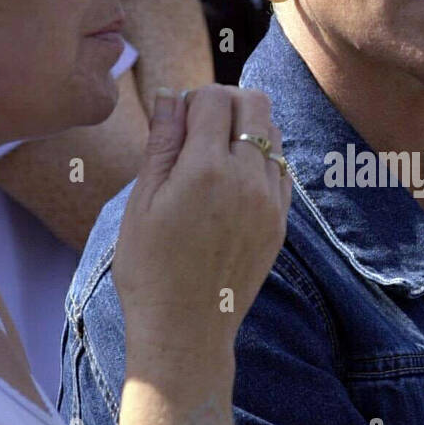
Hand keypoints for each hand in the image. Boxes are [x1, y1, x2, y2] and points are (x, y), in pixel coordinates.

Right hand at [113, 85, 289, 355]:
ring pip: (273, 132)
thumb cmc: (149, 267)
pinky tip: (232, 183)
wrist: (186, 330)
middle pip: (254, 103)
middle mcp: (248, 180)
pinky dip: (261, 160)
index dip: (192, 100)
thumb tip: (172, 94)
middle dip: (226, 103)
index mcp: (206, 170)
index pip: (215, 97)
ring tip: (213, 158)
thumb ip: (162, 142)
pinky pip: (281, 168)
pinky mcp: (281, 222)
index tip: (176, 123)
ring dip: (247, 129)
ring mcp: (271, 201)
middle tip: (198, 130)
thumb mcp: (142, 202)